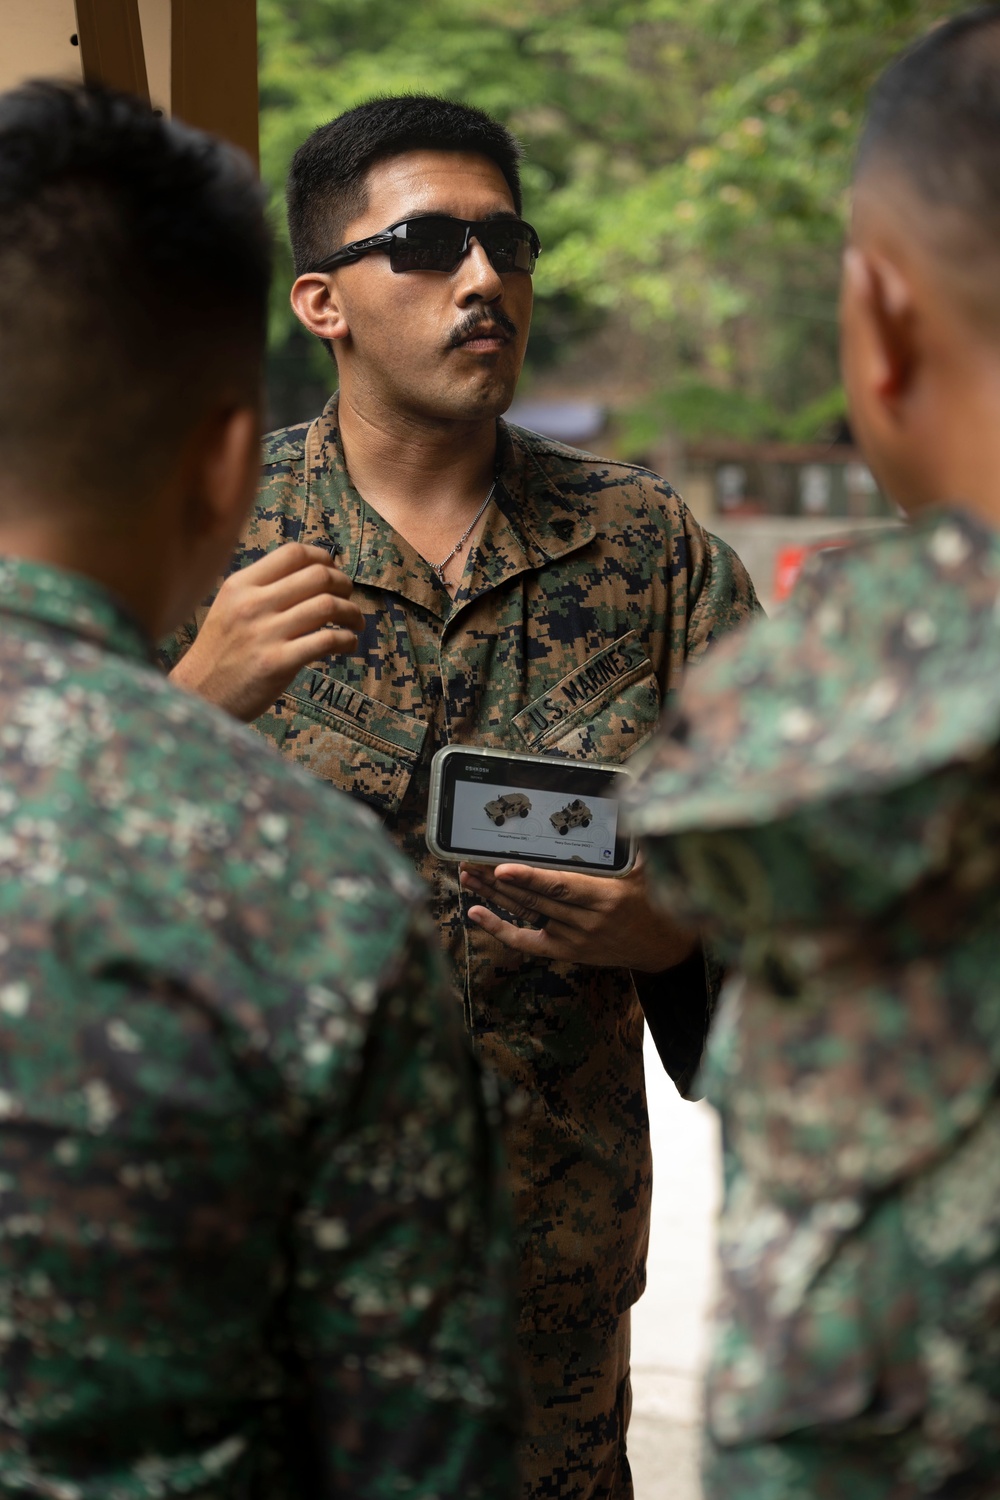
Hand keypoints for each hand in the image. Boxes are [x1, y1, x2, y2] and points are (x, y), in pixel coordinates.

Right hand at [169, 543, 364, 721]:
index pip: (293, 553)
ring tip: (355, 624)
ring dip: (352, 613)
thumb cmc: (220, 653)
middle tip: (348, 598)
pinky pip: (327, 640)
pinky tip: (348, 644)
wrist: (198, 695)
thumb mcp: (229, 608)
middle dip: (344, 585)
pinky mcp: (277, 663)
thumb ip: (262, 590)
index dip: (323, 558)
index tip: (333, 570)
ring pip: (328, 606)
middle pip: (318, 576)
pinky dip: (347, 639)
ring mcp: (265, 634)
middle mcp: (253, 604)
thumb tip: (310, 575)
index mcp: (240, 585)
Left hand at [461, 857, 698, 971]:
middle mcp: (587, 920)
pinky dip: (499, 929)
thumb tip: (636, 801)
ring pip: (527, 913)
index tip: (501, 866)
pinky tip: (477, 913)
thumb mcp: (653, 870)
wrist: (663, 946)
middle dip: (499, 879)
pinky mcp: (566, 951)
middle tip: (471, 860)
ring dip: (494, 894)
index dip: (529, 877)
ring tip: (468, 875)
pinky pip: (526, 942)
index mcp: (606, 896)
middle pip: (535, 898)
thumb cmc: (655, 900)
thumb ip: (640, 841)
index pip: (560, 886)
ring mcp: (574, 938)